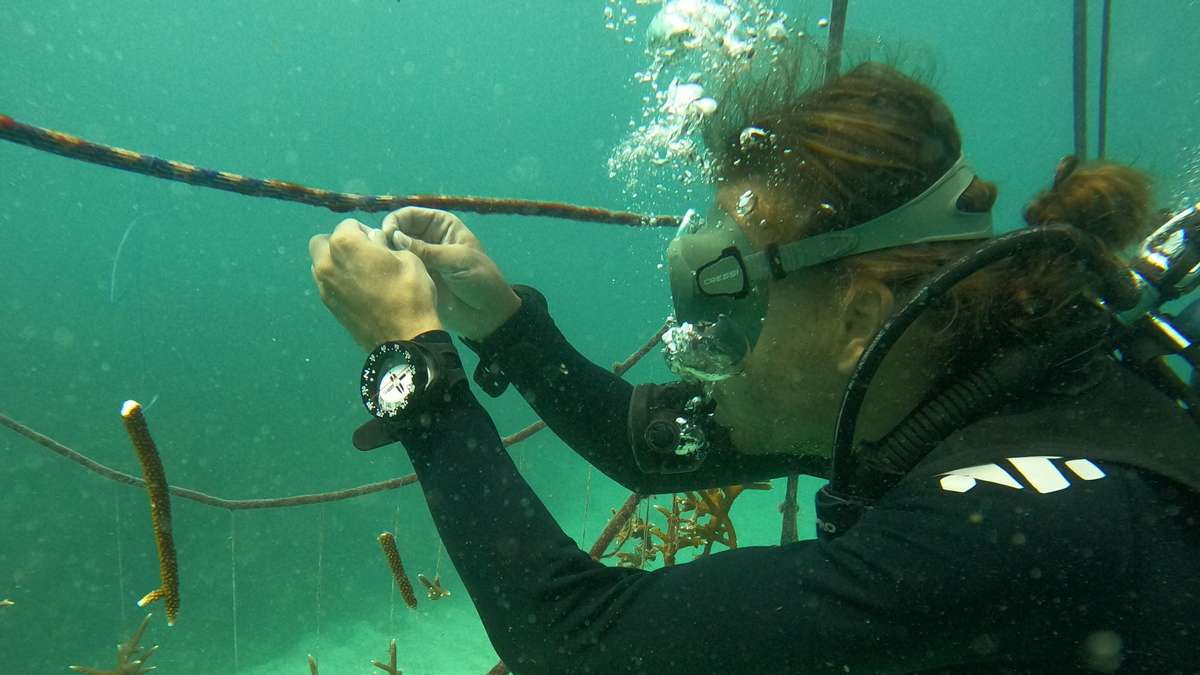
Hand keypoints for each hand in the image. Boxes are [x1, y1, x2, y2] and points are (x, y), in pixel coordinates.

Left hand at [310, 219, 440, 349]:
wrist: (404, 337)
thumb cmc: (410, 293)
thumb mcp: (407, 257)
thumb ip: (383, 244)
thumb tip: (373, 241)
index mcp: (345, 244)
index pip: (349, 225)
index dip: (366, 231)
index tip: (379, 243)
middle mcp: (327, 263)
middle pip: (323, 242)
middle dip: (340, 243)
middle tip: (363, 253)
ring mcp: (325, 286)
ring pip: (320, 264)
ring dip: (335, 262)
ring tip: (360, 273)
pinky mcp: (328, 306)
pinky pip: (327, 284)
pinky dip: (337, 281)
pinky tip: (359, 290)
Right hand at [381, 207, 520, 341]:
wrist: (488, 313)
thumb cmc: (481, 279)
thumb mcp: (457, 259)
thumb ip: (427, 250)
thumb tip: (395, 238)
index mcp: (441, 225)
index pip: (410, 215)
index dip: (395, 221)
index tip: (388, 235)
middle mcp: (428, 238)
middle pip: (397, 231)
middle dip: (388, 239)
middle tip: (382, 252)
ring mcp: (421, 259)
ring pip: (395, 251)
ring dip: (387, 256)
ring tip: (383, 266)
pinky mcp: (416, 278)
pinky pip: (398, 271)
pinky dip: (391, 272)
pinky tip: (386, 278)